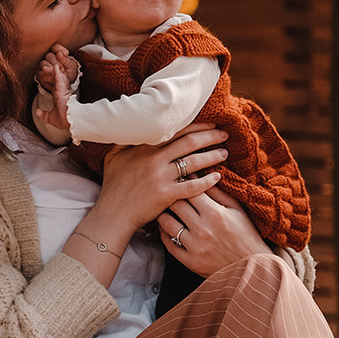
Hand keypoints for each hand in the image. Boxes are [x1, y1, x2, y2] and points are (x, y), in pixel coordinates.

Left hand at [30, 45, 77, 145]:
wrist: (71, 124)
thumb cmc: (63, 121)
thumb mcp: (50, 117)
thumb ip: (43, 114)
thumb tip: (37, 112)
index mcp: (59, 94)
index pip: (55, 80)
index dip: (52, 73)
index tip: (46, 67)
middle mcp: (61, 90)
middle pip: (57, 75)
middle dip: (54, 65)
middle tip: (51, 56)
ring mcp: (63, 90)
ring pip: (58, 76)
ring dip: (55, 67)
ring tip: (53, 56)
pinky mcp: (63, 92)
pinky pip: (59, 81)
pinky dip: (57, 74)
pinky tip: (55, 67)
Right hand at [95, 125, 228, 231]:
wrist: (113, 213)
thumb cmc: (113, 186)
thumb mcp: (113, 158)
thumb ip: (124, 141)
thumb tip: (134, 128)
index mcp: (144, 148)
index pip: (176, 130)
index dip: (196, 126)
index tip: (210, 124)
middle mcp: (154, 159)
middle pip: (189, 142)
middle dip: (210, 136)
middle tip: (224, 134)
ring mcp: (161, 177)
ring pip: (194, 162)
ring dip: (213, 156)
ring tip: (224, 153)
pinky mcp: (166, 194)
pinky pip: (192, 186)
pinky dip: (207, 181)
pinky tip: (217, 178)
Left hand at [157, 186, 269, 275]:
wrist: (252, 267)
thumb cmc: (246, 234)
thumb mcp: (237, 210)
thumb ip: (218, 192)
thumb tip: (202, 175)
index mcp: (215, 213)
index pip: (190, 190)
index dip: (182, 182)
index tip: (179, 178)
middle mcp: (202, 229)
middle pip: (175, 204)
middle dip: (169, 195)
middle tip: (166, 191)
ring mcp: (194, 246)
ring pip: (167, 224)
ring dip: (163, 213)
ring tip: (163, 208)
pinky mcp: (190, 261)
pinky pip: (168, 244)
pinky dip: (164, 234)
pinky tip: (166, 227)